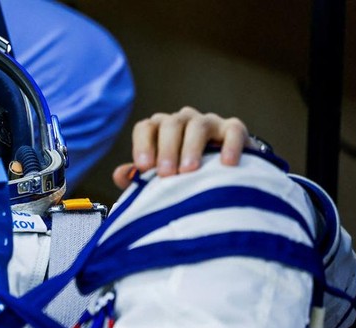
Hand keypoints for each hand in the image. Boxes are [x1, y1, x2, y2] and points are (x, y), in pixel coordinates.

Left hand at [112, 106, 249, 188]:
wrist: (222, 175)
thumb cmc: (182, 177)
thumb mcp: (159, 178)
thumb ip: (139, 177)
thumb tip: (121, 175)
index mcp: (160, 130)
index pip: (146, 128)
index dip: (142, 145)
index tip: (143, 167)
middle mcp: (182, 121)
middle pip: (170, 125)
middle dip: (166, 149)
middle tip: (166, 174)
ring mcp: (208, 122)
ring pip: (197, 126)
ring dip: (192, 148)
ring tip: (189, 170)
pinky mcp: (233, 129)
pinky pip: (232, 131)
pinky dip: (230, 145)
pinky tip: (226, 163)